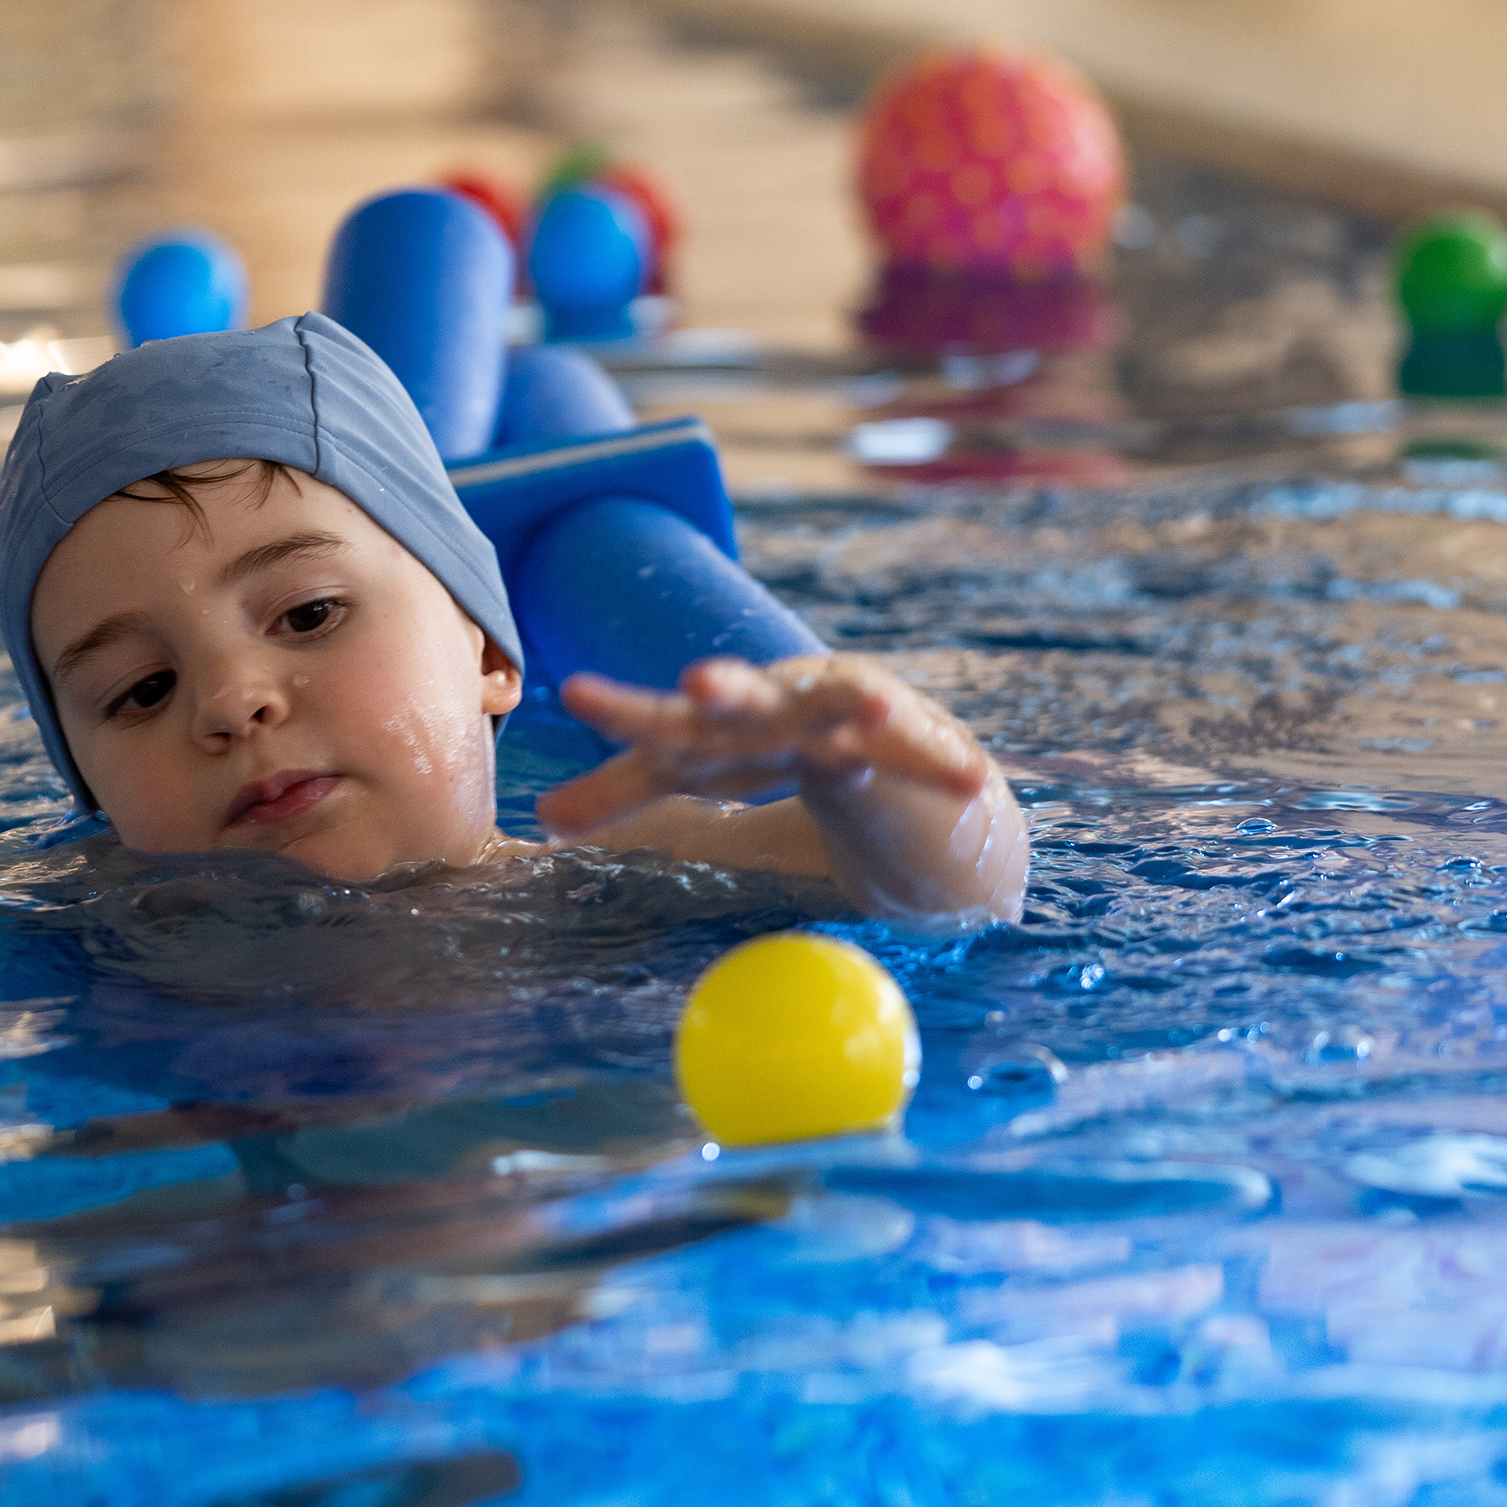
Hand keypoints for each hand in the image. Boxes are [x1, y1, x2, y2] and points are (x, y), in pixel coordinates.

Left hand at [537, 654, 989, 840]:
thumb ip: (621, 795)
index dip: (623, 713)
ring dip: (859, 703)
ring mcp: (847, 715)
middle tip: (701, 684)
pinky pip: (926, 753)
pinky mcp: (909, 738)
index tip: (573, 694)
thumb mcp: (695, 778)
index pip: (665, 723)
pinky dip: (944, 764)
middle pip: (750, 700)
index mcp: (722, 720)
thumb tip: (536, 822)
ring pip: (848, 708)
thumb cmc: (769, 757)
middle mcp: (781, 704)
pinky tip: (970, 778)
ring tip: (873, 701)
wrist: (869, 749)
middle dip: (730, 691)